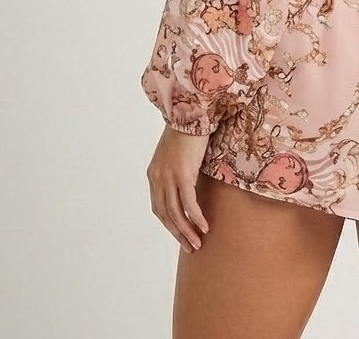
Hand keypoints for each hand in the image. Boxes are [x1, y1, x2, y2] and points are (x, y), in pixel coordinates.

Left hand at [146, 124, 210, 251]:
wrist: (190, 111)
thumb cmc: (188, 129)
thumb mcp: (178, 153)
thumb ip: (179, 169)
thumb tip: (191, 180)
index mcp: (154, 174)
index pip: (159, 207)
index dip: (170, 223)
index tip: (182, 233)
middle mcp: (158, 178)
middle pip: (165, 215)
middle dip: (178, 233)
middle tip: (190, 247)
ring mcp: (169, 177)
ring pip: (176, 213)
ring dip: (187, 231)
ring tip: (197, 244)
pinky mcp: (182, 175)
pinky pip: (189, 204)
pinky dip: (196, 218)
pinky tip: (204, 227)